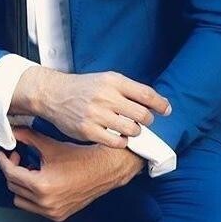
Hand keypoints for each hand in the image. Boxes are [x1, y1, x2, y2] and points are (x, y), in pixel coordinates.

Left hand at [0, 126, 144, 221]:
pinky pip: (35, 207)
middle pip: (13, 187)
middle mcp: (45, 203)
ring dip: (21, 185)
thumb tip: (12, 131)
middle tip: (17, 156)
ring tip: (30, 168)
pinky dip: (32, 195)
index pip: (11, 174)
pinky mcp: (58, 215)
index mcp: (41, 186)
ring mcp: (52, 212)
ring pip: (21, 200)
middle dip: (11, 170)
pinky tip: (40, 179)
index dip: (3, 161)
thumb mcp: (50, 145)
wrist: (104, 169)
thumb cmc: (79, 156)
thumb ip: (28, 138)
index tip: (1, 153)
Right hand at [34, 69, 170, 148]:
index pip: (146, 94)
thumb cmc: (84, 87)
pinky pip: (117, 142)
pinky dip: (122, 141)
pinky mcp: (88, 130)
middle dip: (147, 120)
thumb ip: (129, 89)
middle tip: (142, 121)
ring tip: (128, 128)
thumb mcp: (106, 79)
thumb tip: (158, 103)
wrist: (54, 94)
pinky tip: (117, 136)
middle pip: (142, 114)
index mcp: (113, 81)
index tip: (166, 110)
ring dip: (135, 131)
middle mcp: (105, 96)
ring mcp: (96, 114)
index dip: (161, 105)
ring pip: (132, 130)